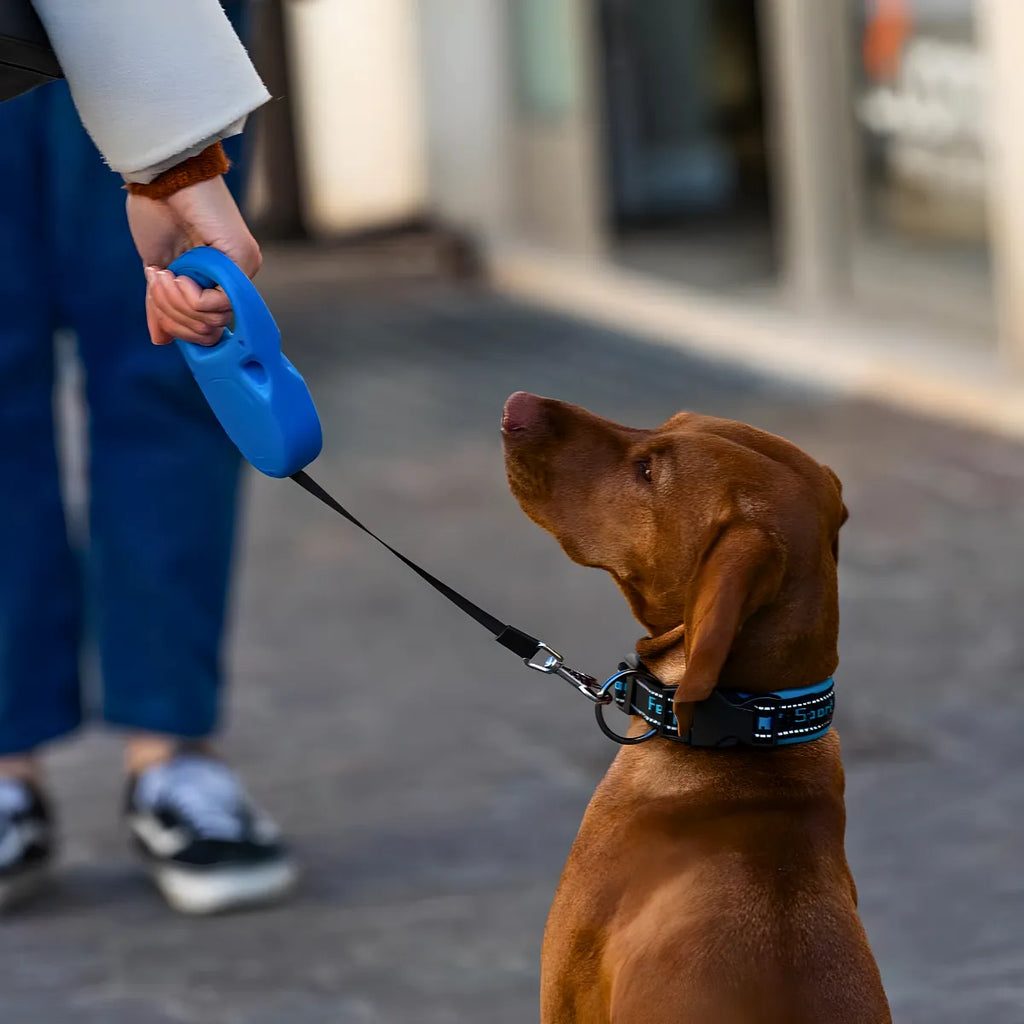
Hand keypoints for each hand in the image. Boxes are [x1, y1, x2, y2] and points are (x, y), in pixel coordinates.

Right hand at [126, 175, 261, 345]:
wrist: (161, 176)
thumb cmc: (157, 212)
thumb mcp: (156, 269)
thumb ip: (162, 305)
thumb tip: (161, 340)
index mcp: (216, 281)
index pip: (207, 328)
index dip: (179, 326)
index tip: (155, 301)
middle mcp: (235, 279)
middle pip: (209, 328)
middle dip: (175, 314)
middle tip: (157, 283)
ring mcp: (243, 270)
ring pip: (214, 319)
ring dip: (180, 303)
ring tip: (164, 275)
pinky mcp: (244, 260)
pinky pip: (220, 302)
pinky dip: (192, 295)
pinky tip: (178, 274)